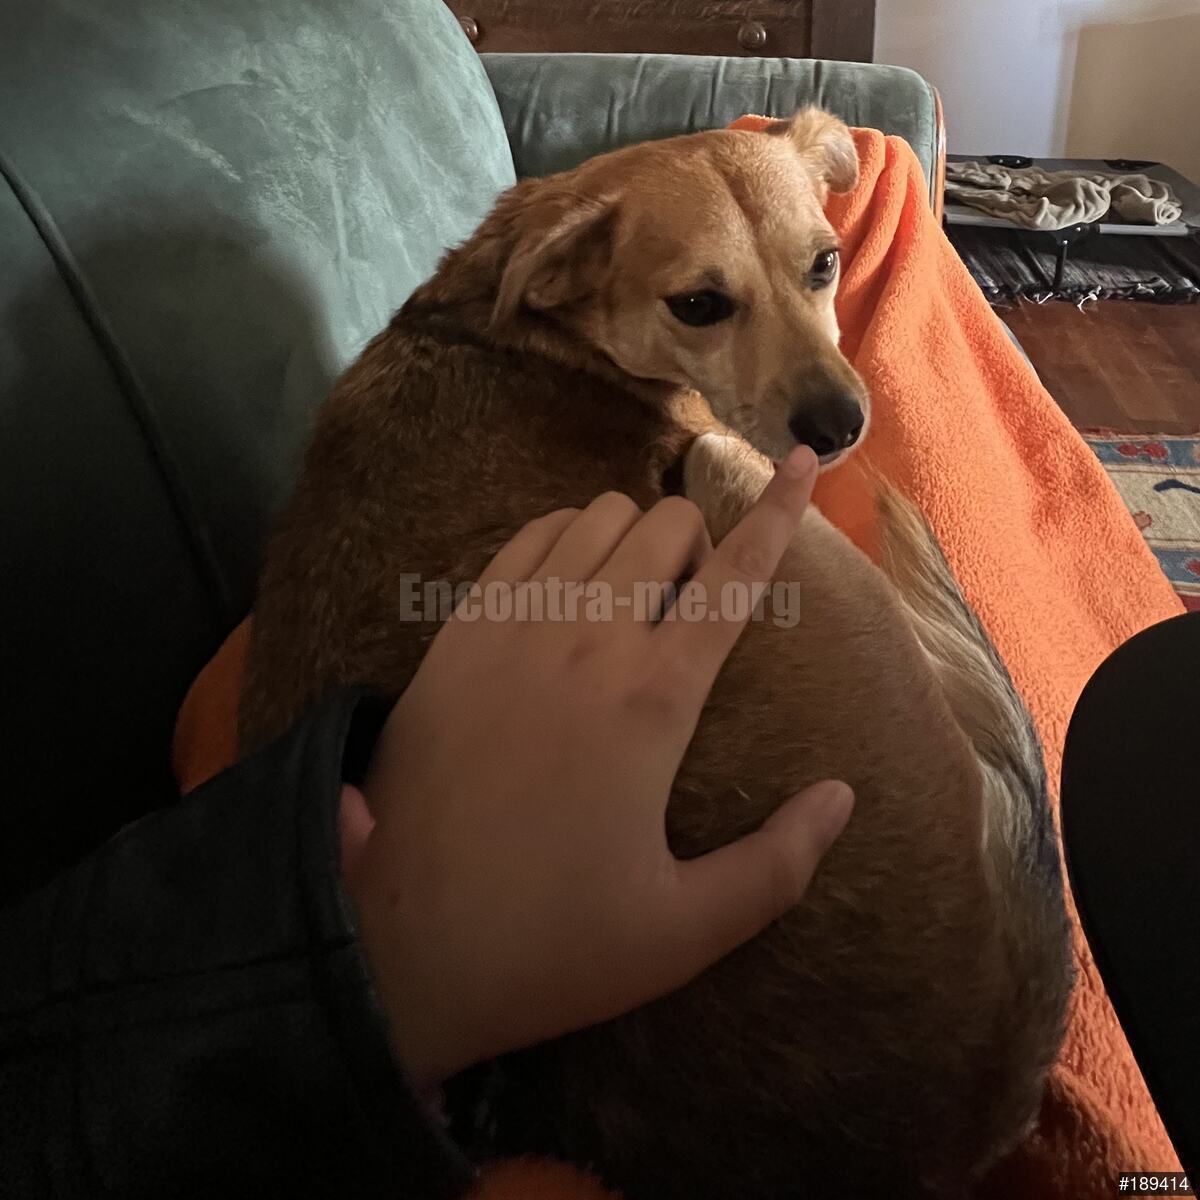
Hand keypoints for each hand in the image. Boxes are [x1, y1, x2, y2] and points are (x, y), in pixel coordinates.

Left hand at [342, 444, 853, 1093]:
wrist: (391, 942)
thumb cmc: (546, 941)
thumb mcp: (684, 930)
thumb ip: (779, 864)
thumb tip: (842, 797)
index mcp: (655, 698)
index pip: (738, 573)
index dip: (782, 511)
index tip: (808, 459)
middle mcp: (588, 636)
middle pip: (668, 523)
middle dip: (699, 544)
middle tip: (692, 609)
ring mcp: (513, 623)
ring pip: (597, 514)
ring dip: (634, 537)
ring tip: (633, 596)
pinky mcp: (457, 631)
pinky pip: (526, 537)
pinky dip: (565, 539)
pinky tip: (566, 589)